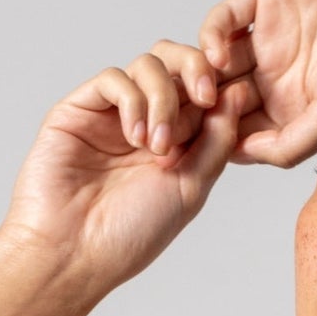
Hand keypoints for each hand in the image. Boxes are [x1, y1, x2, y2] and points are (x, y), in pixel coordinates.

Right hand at [0, 41, 261, 294]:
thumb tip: (240, 93)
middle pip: (177, 64)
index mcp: (179, 142)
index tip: (234, 101)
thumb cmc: (131, 233)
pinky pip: (113, 78)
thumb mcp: (190, 188)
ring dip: (163, 98)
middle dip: (197, 69)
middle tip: (205, 95)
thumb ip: (216, 141)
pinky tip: (135, 137)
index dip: (221, 88)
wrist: (76, 252)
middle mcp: (148, 122)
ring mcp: (113, 114)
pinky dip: (132, 100)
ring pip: (148, 65)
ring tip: (156, 146)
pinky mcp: (80, 109)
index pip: (205, 92)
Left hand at [196, 0, 316, 167]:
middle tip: (172, 127)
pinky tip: (216, 58)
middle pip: (219, 98)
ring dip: (198, 78)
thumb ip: (286, 143)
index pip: (238, 131)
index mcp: (289, 110)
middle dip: (194, 113)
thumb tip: (240, 156)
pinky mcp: (264, 0)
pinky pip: (224, 21)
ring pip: (215, 62)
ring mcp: (267, 39)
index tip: (190, 156)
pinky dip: (213, 38)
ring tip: (194, 95)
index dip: (213, 143)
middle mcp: (274, 77)